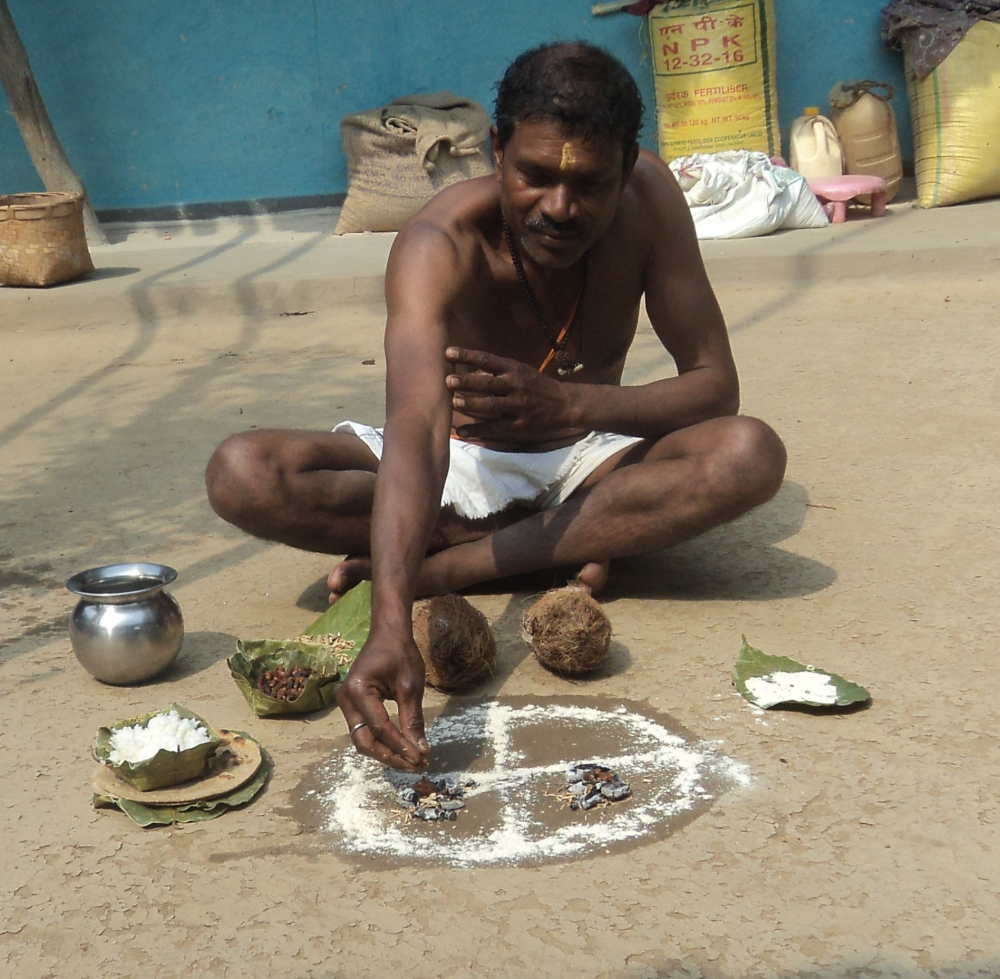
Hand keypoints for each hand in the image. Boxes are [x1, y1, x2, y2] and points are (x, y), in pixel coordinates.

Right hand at [336, 633, 429, 771]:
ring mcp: (346, 704)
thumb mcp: (411, 686)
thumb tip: (421, 750)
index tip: (421, 759)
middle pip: (364, 741)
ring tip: (411, 760)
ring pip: (363, 739)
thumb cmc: (401, 654)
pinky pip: (365, 730)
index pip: (380, 728)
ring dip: (386, 752)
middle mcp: (346, 700)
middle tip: (415, 765)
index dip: (400, 747)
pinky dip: (382, 741)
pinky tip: (401, 748)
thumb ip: (413, 720)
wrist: (389, 634)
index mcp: (358, 691)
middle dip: (390, 756)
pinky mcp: (353, 706)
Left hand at [445, 347, 572, 439]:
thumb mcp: (521, 371)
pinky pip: (495, 428)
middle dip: (467, 382)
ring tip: (452, 402)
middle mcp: (516, 386)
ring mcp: (518, 406)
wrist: (564, 404)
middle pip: (488, 384)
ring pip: (491, 406)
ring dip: (471, 404)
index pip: (488, 360)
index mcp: (515, 369)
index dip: (468, 356)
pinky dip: (478, 430)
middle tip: (448, 380)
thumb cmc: (536, 385)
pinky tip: (461, 431)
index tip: (449, 352)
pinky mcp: (519, 425)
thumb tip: (469, 370)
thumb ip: (497, 370)